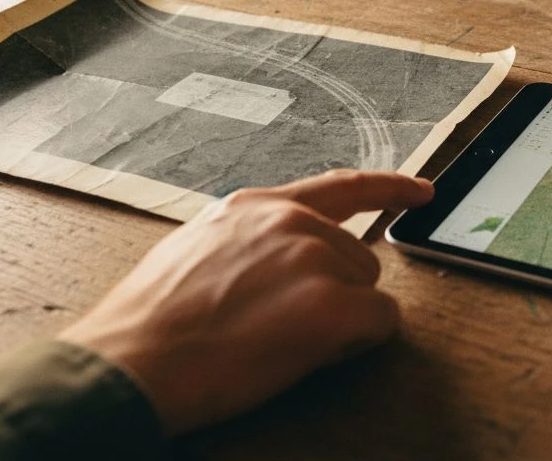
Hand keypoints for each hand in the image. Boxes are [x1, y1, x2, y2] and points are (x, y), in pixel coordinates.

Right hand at [58, 170, 433, 434]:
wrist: (130, 363)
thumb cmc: (149, 324)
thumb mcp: (196, 253)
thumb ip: (249, 243)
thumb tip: (280, 265)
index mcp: (255, 207)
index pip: (340, 187)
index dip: (388, 188)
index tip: (421, 191)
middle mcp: (291, 221)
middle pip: (358, 257)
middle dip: (336, 294)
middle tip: (282, 327)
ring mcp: (313, 258)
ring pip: (368, 291)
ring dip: (341, 319)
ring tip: (278, 341)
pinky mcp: (330, 305)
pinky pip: (380, 322)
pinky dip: (359, 343)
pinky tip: (311, 353)